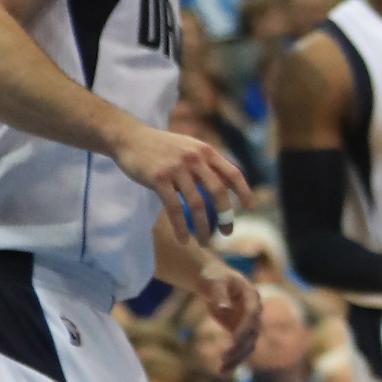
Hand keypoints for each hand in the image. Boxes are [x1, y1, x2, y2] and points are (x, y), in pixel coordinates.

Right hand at [108, 118, 250, 244]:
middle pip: (217, 191)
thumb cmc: (164, 148)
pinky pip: (174, 208)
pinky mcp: (158, 179)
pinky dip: (181, 227)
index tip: (250, 208)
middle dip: (225, 215)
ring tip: (206, 242)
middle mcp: (194, 158)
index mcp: (206, 151)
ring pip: (196, 204)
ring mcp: (176, 168)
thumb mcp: (191, 148)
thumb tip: (230, 185)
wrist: (131, 138)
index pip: (232, 172)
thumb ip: (208, 164)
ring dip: (203, 227)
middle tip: (227, 233)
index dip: (243, 191)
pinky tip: (184, 239)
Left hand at [196, 259, 262, 368]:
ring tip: (222, 370)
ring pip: (248, 345)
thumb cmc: (214, 277)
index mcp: (251, 296)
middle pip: (252, 333)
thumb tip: (223, 308)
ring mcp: (248, 323)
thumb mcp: (214, 281)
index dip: (245, 327)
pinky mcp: (240, 332)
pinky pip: (240, 349)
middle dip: (240, 347)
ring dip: (237, 359)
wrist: (215, 280)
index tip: (234, 340)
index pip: (252, 314)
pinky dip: (233, 360)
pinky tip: (222, 370)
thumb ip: (218, 294)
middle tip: (224, 359)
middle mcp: (254, 312)